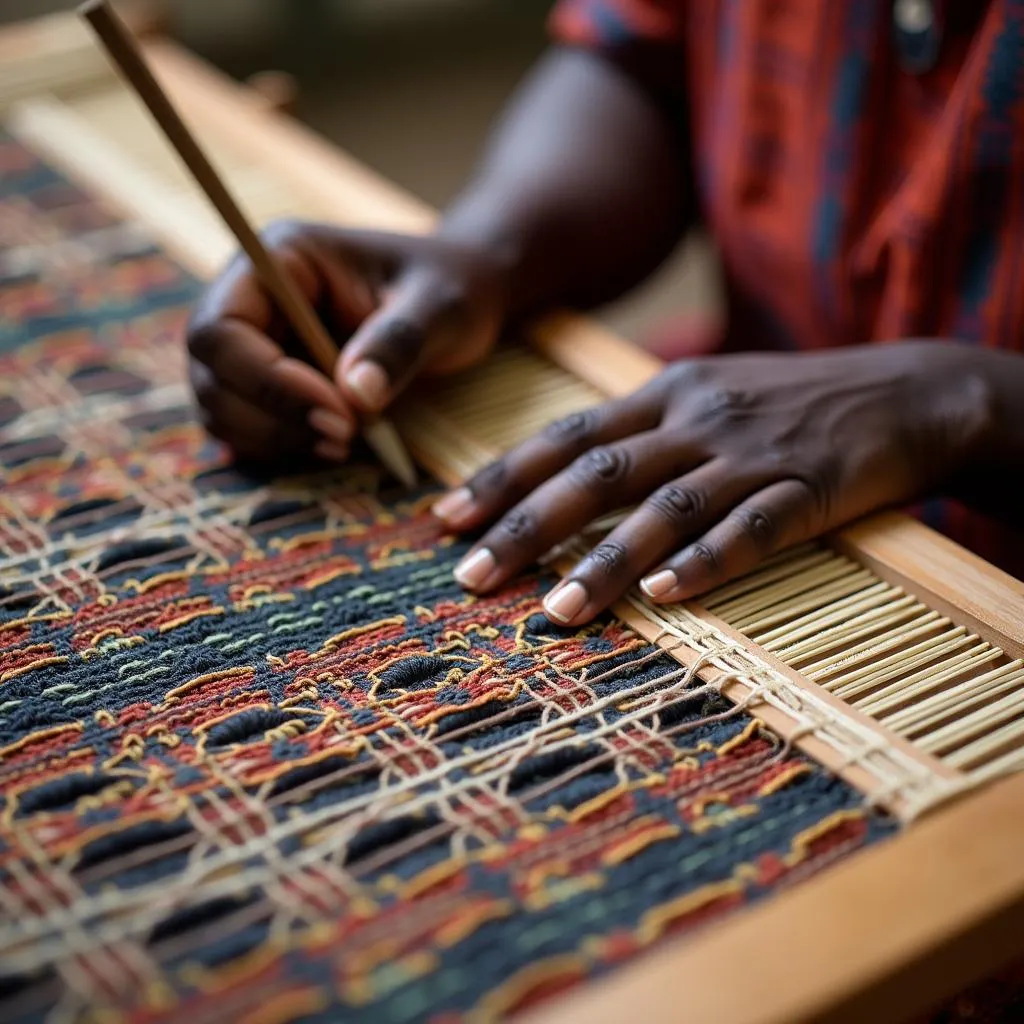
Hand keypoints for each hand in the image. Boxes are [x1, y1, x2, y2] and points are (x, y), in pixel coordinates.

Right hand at [187, 219, 508, 464]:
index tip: (336, 412)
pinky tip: (332, 448)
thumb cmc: (452, 287)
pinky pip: (245, 427)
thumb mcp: (440, 307)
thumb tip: (355, 396)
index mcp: (280, 259)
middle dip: (270, 417)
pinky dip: (278, 447)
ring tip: (345, 443)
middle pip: (210, 373)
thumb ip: (399, 342)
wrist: (462, 298)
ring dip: (273, 439)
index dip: (265, 380)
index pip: (222, 326)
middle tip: (345, 438)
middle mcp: (251, 298)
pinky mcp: (268, 383)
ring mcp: (255, 343)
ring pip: (219, 408)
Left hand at [433, 343, 993, 624]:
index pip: (568, 435)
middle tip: (471, 575)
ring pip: (664, 509)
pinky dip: (705, 563)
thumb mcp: (708, 394)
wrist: (904, 392)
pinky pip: (751, 531)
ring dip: (604, 562)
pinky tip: (664, 598)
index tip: (448, 517)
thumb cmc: (790, 402)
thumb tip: (566, 472)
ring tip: (555, 612)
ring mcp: (752, 455)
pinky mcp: (807, 490)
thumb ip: (641, 428)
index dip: (505, 476)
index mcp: (667, 392)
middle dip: (528, 526)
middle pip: (599, 473)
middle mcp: (699, 419)